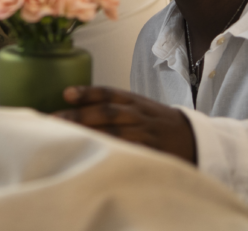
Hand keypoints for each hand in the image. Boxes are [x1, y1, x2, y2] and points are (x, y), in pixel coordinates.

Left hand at [54, 86, 196, 163]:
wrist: (193, 138)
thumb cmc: (156, 122)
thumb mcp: (138, 107)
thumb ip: (111, 106)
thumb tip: (72, 106)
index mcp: (134, 101)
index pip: (108, 93)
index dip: (87, 92)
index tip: (66, 94)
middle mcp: (138, 115)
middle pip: (107, 112)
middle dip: (79, 116)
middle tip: (54, 120)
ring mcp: (145, 134)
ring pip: (116, 132)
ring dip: (91, 134)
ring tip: (67, 138)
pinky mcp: (152, 153)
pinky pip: (130, 152)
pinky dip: (113, 153)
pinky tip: (95, 155)